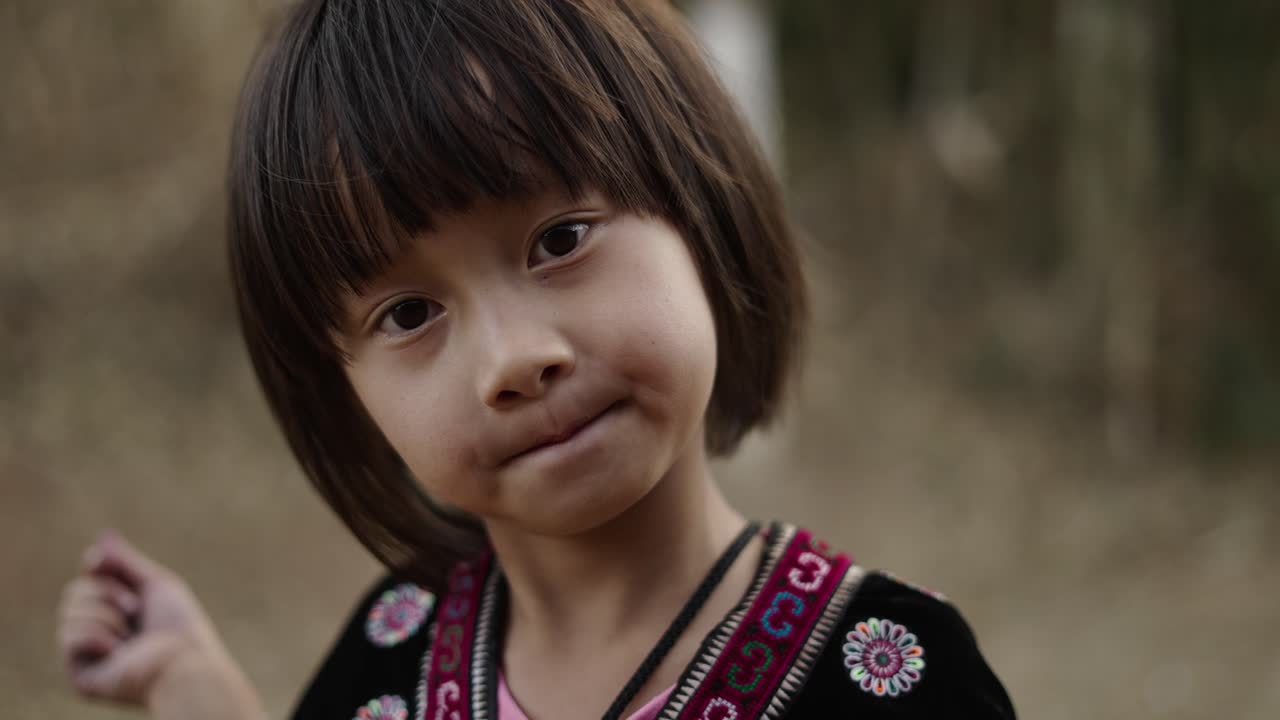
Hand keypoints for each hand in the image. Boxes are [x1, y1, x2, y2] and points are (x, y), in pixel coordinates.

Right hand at [56, 531, 247, 709]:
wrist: (185, 662)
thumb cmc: (179, 625)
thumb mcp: (155, 584)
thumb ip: (126, 562)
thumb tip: (103, 537)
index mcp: (118, 612)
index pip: (90, 579)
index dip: (93, 566)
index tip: (99, 559)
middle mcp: (99, 633)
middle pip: (74, 592)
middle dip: (107, 593)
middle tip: (135, 608)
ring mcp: (88, 656)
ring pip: (69, 613)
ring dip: (106, 616)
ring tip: (131, 635)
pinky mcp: (81, 675)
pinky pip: (69, 637)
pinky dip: (97, 637)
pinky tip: (118, 651)